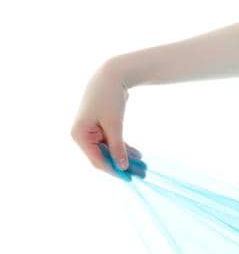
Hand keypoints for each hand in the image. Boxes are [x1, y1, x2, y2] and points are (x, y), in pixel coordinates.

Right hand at [70, 62, 143, 178]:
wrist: (111, 75)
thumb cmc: (109, 97)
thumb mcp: (114, 124)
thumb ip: (117, 147)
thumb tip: (122, 167)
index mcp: (79, 135)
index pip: (97, 160)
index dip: (113, 171)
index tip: (130, 178)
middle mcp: (82, 135)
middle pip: (103, 157)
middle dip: (122, 165)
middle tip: (141, 173)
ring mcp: (91, 132)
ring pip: (109, 151)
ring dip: (125, 158)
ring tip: (143, 166)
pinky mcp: (100, 128)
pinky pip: (112, 143)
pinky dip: (123, 148)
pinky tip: (138, 155)